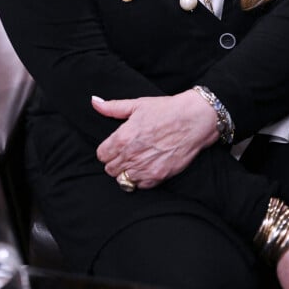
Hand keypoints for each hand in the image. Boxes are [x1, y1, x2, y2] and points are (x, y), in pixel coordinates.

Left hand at [92, 90, 218, 187]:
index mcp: (123, 137)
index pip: (102, 155)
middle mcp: (131, 155)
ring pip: (123, 180)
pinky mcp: (158, 176)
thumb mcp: (137, 104)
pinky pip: (140, 185)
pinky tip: (147, 166)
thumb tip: (94, 102)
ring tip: (137, 159)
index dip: (107, 150)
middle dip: (115, 161)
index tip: (115, 146)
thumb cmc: (166, 109)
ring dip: (127, 171)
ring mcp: (144, 168)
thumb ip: (112, 107)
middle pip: (110, 169)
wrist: (194, 119)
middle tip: (126, 152)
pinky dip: (141, 178)